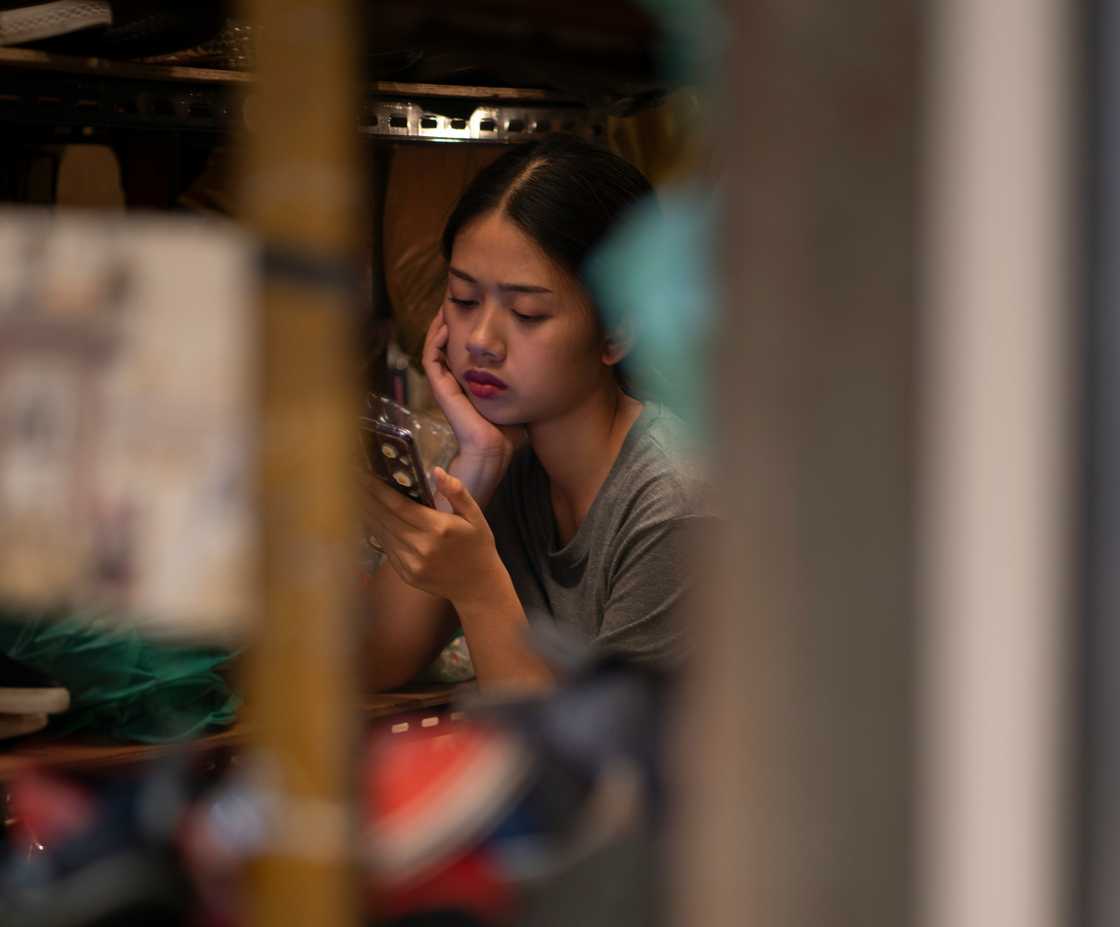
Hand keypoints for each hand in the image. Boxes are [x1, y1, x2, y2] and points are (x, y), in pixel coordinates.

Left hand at [364, 466, 502, 603]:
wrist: (478, 586)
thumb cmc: (478, 546)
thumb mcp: (475, 516)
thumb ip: (456, 492)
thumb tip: (437, 470)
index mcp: (438, 528)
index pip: (400, 506)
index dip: (379, 491)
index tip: (365, 476)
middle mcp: (421, 546)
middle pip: (385, 518)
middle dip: (367, 498)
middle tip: (353, 481)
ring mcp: (412, 563)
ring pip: (382, 534)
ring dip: (368, 515)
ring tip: (356, 497)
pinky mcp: (407, 575)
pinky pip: (386, 550)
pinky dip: (377, 533)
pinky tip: (371, 520)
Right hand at [422, 307, 524, 464]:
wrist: (495, 449)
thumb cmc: (509, 429)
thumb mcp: (517, 391)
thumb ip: (522, 375)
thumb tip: (543, 356)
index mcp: (469, 379)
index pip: (463, 345)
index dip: (467, 325)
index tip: (478, 307)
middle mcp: (454, 379)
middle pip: (447, 340)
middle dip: (453, 318)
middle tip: (460, 297)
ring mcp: (445, 383)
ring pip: (434, 345)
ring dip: (440, 324)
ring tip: (449, 304)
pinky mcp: (440, 388)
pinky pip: (430, 357)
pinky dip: (435, 339)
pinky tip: (446, 324)